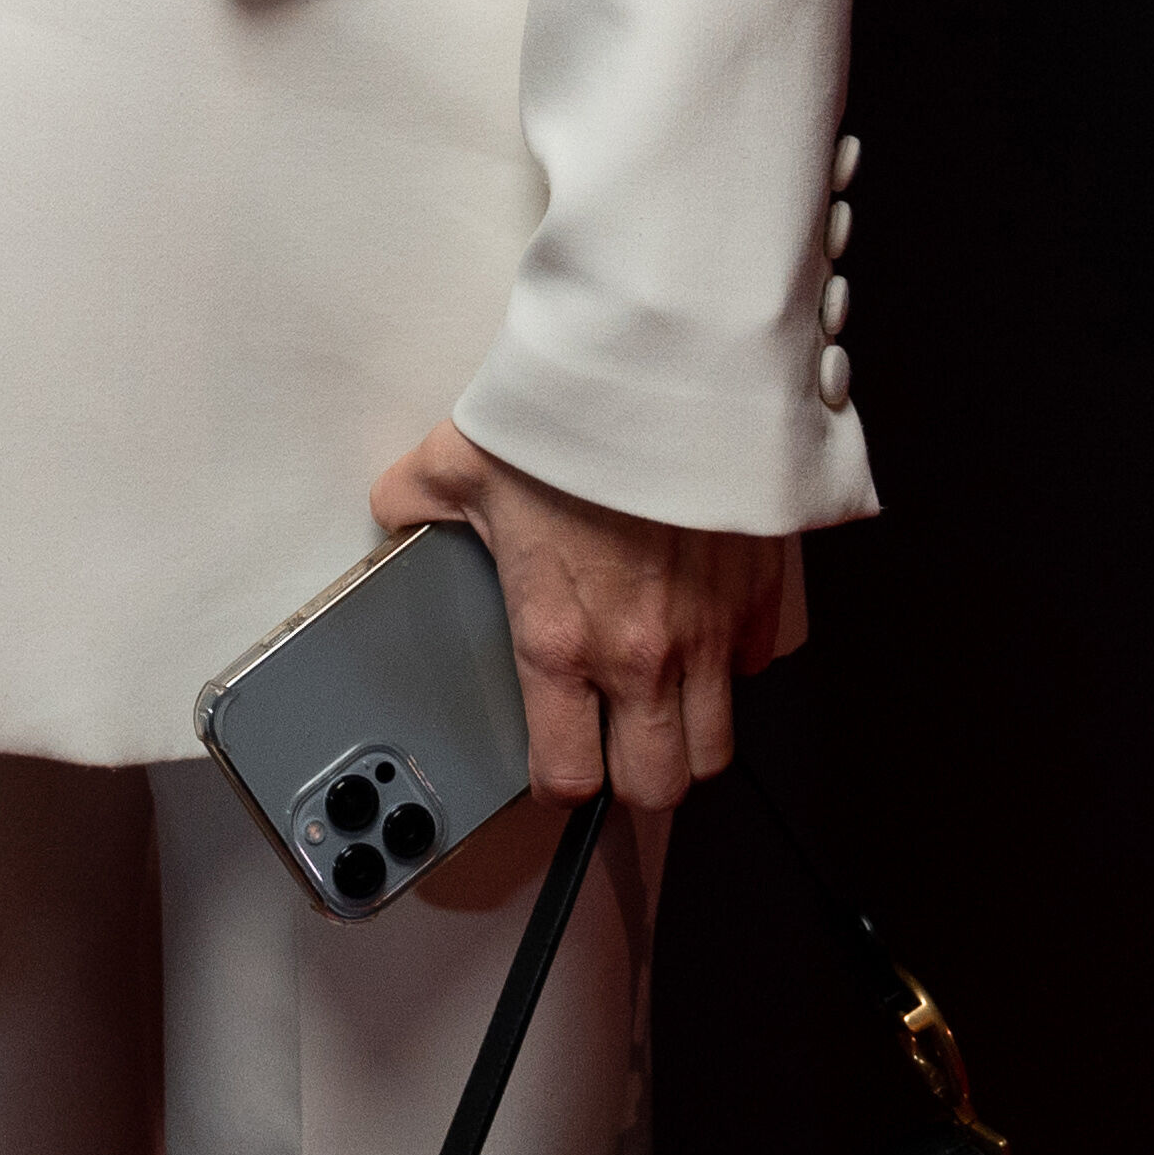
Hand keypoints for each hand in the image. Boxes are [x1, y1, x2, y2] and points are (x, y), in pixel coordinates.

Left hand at [372, 418, 805, 816]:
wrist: (670, 368)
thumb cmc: (571, 415)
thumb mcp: (461, 457)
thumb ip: (417, 501)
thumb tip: (392, 512)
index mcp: (560, 638)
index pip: (568, 775)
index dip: (558, 781)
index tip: (555, 761)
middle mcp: (640, 655)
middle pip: (658, 786)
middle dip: (633, 780)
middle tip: (614, 746)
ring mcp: (709, 632)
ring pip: (717, 745)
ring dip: (689, 736)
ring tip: (662, 706)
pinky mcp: (760, 594)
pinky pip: (757, 663)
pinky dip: (733, 663)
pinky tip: (703, 631)